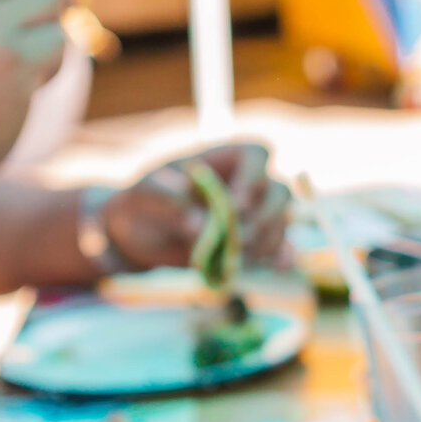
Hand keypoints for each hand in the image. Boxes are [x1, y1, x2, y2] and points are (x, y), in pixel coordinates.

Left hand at [100, 142, 292, 273]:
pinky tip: (269, 267)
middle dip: (263, 218)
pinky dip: (276, 258)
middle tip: (237, 240)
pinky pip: (279, 248)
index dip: (254, 177)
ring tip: (234, 258)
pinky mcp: (254, 243)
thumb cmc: (141, 204)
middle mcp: (244, 183)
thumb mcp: (141, 195)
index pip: (256, 154)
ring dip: (265, 242)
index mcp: (221, 160)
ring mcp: (253, 214)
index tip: (236, 204)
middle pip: (278, 192)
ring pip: (281, 222)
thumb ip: (167, 200)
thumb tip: (200, 225)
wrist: (140, 236)